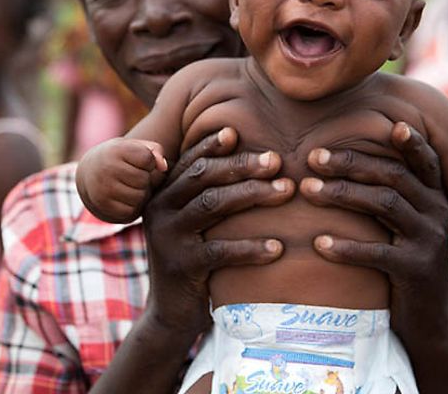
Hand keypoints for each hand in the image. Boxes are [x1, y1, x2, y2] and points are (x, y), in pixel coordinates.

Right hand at [78, 138, 166, 222]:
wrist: (90, 172)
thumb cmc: (121, 158)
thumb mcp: (136, 147)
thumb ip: (155, 151)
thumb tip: (163, 167)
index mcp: (116, 150)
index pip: (148, 159)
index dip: (148, 162)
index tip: (137, 160)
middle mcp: (107, 168)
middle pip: (143, 180)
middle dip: (143, 179)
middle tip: (132, 175)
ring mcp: (103, 188)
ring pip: (139, 197)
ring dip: (139, 193)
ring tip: (129, 185)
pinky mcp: (103, 206)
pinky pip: (131, 211)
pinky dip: (132, 206)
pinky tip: (124, 197)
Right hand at [142, 127, 293, 336]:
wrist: (170, 314)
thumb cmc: (193, 260)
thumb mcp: (192, 224)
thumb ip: (204, 194)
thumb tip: (244, 155)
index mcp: (161, 195)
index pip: (188, 161)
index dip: (211, 144)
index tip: (237, 132)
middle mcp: (159, 210)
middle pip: (203, 176)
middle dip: (242, 164)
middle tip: (277, 160)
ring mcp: (168, 238)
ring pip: (213, 204)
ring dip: (253, 194)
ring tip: (288, 190)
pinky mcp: (182, 267)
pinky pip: (221, 251)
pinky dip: (251, 247)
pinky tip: (279, 247)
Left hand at [299, 122, 447, 337]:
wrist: (426, 320)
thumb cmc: (402, 262)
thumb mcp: (402, 226)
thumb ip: (387, 194)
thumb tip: (347, 158)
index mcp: (434, 197)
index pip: (424, 161)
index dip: (410, 142)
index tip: (391, 123)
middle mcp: (437, 213)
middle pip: (393, 176)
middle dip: (351, 162)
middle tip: (312, 158)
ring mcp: (428, 242)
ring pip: (385, 204)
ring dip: (342, 193)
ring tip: (306, 190)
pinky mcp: (415, 271)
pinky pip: (377, 253)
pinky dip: (346, 246)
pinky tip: (318, 244)